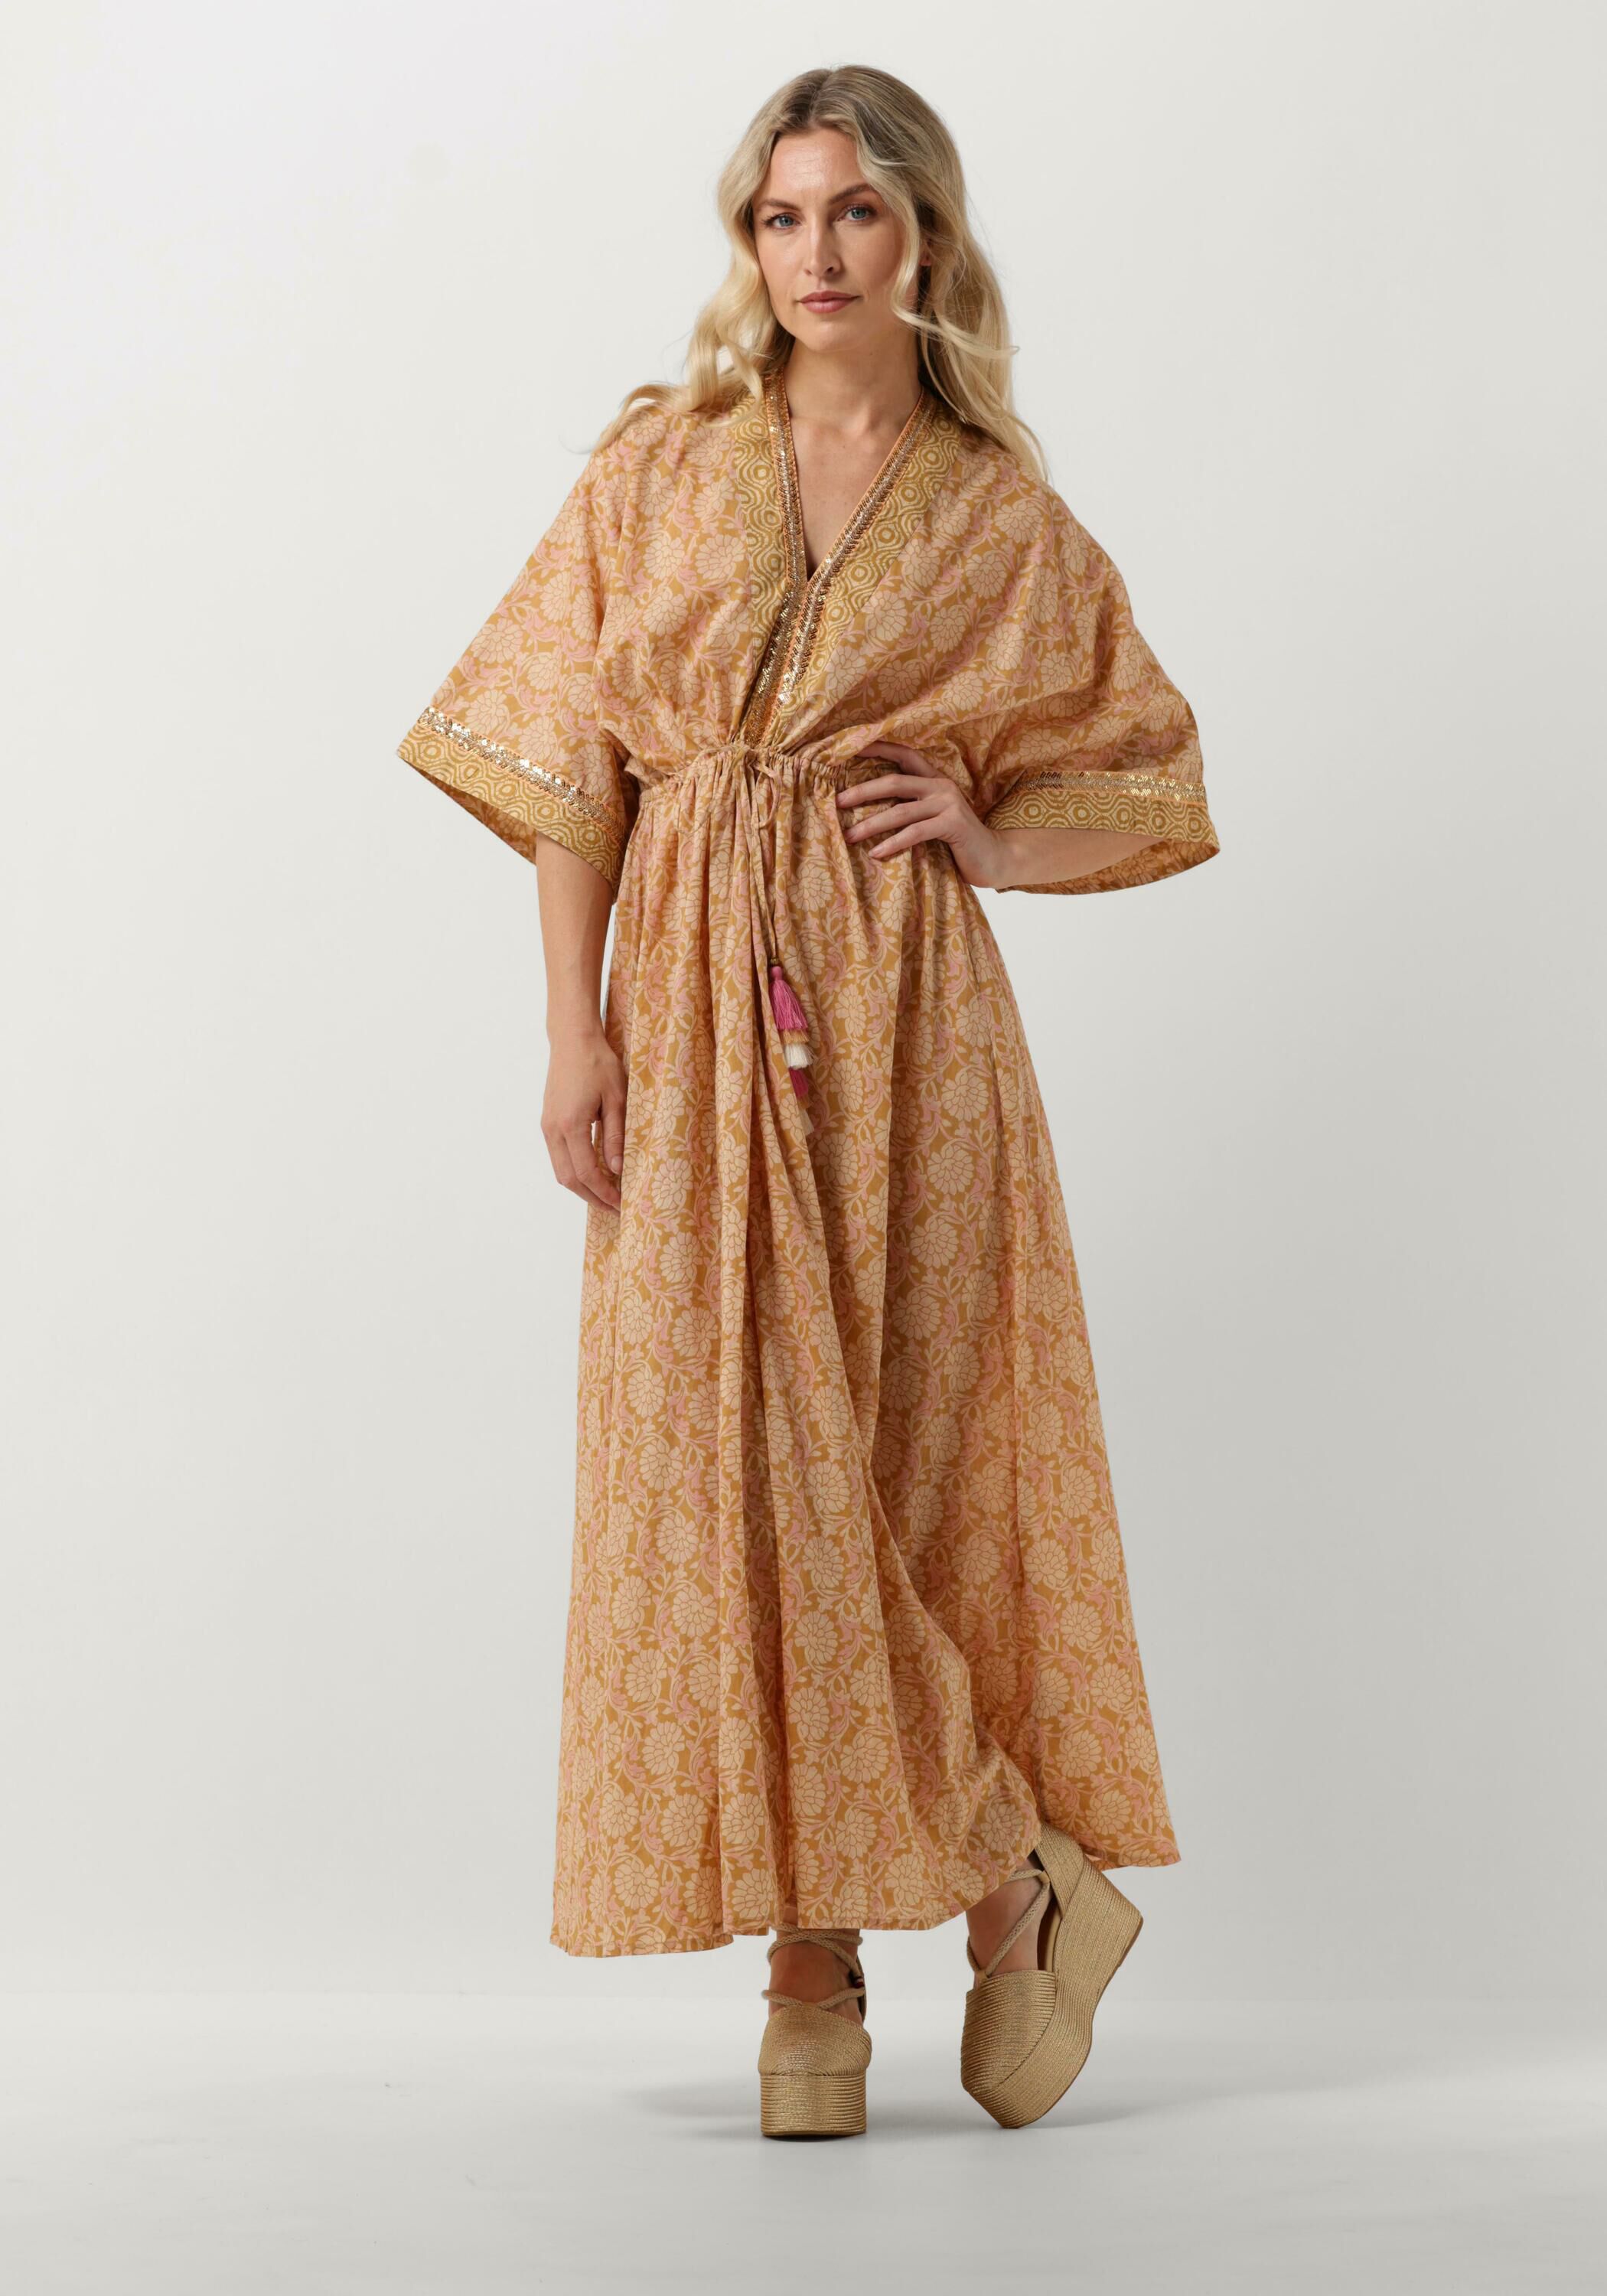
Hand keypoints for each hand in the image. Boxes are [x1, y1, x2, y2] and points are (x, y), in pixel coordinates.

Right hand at [541, 1025, 627, 1212]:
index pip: (586, 1172)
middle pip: (568, 1179)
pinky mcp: (548, 1121)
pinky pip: (558, 1156)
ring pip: (560, 1170)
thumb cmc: (598, 1064)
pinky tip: (593, 1172)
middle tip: (615, 1207)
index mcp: (571, 1125)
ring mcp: (547, 1126)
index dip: (604, 1193)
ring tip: (606, 1194)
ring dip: (581, 1186)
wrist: (572, 1041)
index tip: (622, 1203)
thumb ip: (616, 1137)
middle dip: (592, 1197)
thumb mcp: (616, 1099)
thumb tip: (617, 1170)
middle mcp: (553, 1129)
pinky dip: (574, 1170)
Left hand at [836, 741, 1006, 888]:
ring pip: (901, 811)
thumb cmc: (958, 841)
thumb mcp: (933, 818)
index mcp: (934, 780)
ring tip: (850, 836)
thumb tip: (870, 810)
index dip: (878, 748)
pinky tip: (876, 853)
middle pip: (894, 781)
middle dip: (863, 791)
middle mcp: (941, 786)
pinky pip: (915, 833)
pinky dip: (893, 844)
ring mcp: (948, 804)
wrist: (994, 858)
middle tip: (838, 802)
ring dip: (872, 824)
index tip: (849, 748)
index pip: (904, 756)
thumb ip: (912, 808)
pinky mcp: (953, 825)